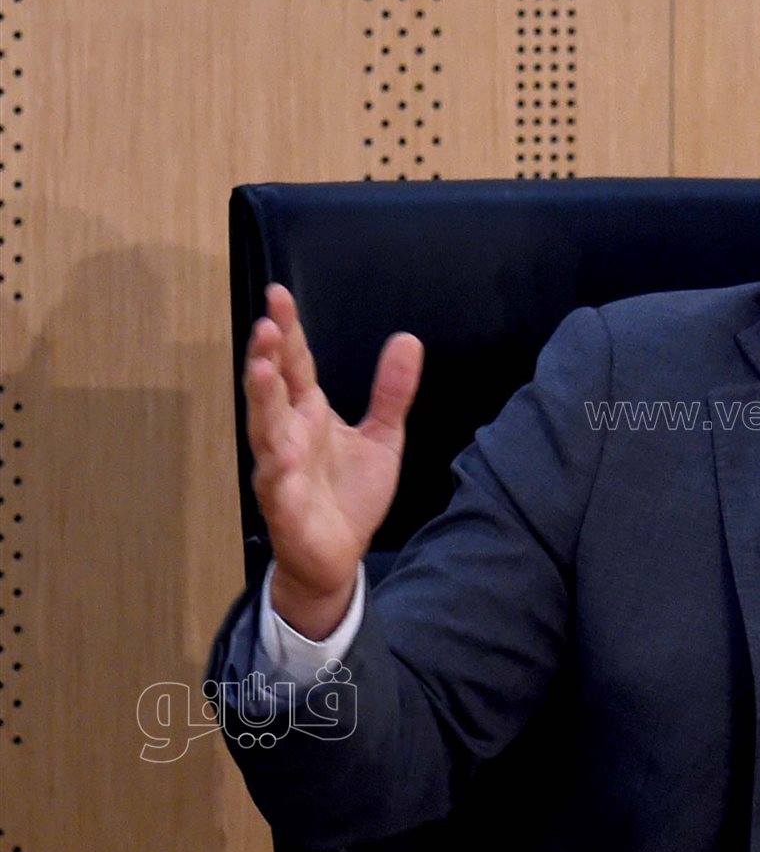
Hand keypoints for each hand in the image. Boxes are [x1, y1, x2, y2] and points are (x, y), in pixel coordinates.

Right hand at [244, 283, 422, 638]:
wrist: (338, 556)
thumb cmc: (348, 494)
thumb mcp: (382, 437)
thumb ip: (392, 392)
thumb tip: (408, 339)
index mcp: (308, 413)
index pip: (295, 364)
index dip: (287, 331)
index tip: (279, 294)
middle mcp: (287, 435)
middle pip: (272, 389)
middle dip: (266, 356)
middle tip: (267, 323)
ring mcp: (281, 470)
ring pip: (265, 430)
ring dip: (260, 400)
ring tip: (259, 369)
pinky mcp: (284, 507)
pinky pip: (278, 485)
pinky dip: (277, 470)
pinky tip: (278, 456)